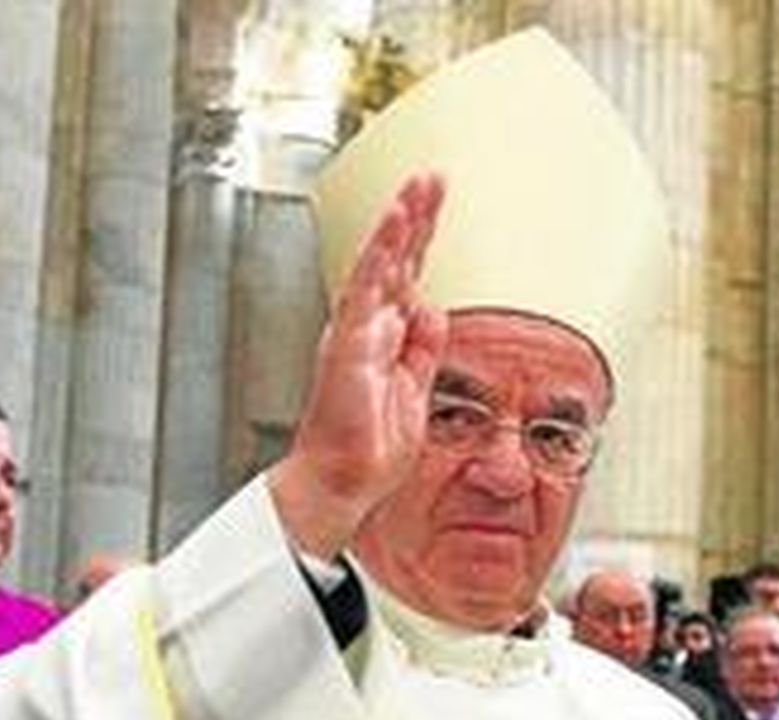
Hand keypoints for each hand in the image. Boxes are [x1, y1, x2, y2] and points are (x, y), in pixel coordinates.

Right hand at [270, 173, 448, 558]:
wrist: (342, 482)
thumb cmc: (367, 451)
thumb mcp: (413, 392)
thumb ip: (422, 350)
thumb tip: (432, 310)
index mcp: (381, 340)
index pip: (405, 278)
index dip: (421, 242)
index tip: (436, 206)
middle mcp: (364, 329)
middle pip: (394, 261)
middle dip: (414, 218)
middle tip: (432, 179)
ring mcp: (354, 333)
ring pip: (378, 263)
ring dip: (399, 223)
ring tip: (419, 187)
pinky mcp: (349, 344)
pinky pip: (366, 287)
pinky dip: (381, 252)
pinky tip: (394, 224)